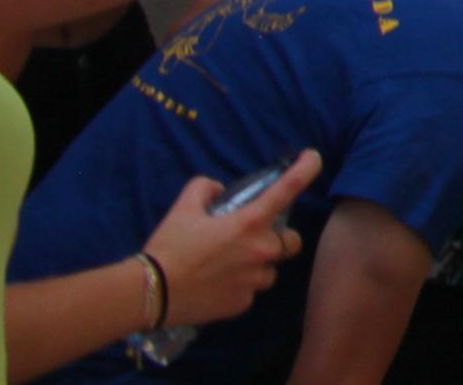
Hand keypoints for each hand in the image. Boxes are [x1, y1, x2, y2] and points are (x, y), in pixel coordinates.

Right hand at [143, 149, 321, 326]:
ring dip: (256, 266)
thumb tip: (217, 189)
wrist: (149, 293)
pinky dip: (239, 287)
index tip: (313, 157)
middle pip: (291, 242)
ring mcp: (254, 281)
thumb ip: (204, 188)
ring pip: (269, 271)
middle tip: (252, 239)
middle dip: (278, 239)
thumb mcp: (183, 208)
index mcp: (249, 223)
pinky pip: (250, 292)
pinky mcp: (242, 305)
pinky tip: (215, 286)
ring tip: (226, 267)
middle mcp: (260, 251)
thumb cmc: (168, 247)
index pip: (288, 189)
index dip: (305, 169)